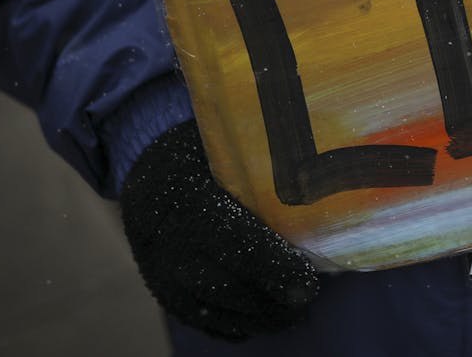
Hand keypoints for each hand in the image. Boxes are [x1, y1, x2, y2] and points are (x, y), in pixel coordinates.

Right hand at [120, 120, 319, 338]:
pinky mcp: (161, 292)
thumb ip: (262, 160)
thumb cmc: (200, 157)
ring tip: (293, 313)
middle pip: (223, 284)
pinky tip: (264, 319)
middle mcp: (167, 241)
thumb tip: (325, 167)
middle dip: (270, 300)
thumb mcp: (223, 146)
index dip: (271, 266)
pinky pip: (199, 319)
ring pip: (212, 308)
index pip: (232, 241)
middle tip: (307, 298)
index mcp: (187, 197)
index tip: (307, 281)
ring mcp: (160, 272)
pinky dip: (234, 325)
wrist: (147, 179)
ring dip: (257, 317)